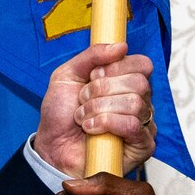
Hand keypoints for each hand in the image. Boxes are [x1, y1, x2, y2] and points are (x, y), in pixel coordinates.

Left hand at [35, 43, 157, 175]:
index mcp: (126, 82)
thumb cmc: (61, 115)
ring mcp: (143, 124)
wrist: (51, 147)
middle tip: (83, 100)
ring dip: (100, 108)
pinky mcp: (142, 146)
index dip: (116, 67)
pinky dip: (107, 123)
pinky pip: (134, 126)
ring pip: (136, 104)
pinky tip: (92, 130)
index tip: (93, 76)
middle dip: (102, 90)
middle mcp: (139, 101)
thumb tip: (122, 46)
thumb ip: (92, 55)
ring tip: (83, 118)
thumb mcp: (67, 75)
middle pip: (139, 83)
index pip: (142, 65)